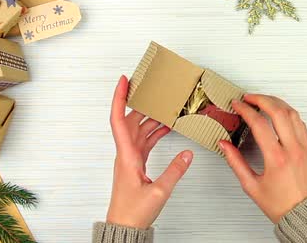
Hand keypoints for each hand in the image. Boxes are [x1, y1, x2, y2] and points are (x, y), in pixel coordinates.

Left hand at [107, 76, 192, 228]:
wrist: (124, 226)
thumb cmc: (133, 212)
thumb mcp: (159, 191)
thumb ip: (175, 171)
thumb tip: (187, 154)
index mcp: (127, 155)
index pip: (119, 119)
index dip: (120, 98)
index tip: (124, 81)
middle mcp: (126, 153)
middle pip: (130, 120)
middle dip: (141, 102)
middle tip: (151, 88)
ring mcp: (130, 158)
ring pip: (139, 130)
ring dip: (150, 117)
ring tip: (164, 106)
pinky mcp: (136, 164)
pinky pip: (144, 141)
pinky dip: (154, 132)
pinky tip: (164, 128)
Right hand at [219, 94, 306, 223]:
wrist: (303, 214)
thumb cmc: (280, 204)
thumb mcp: (251, 185)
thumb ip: (235, 162)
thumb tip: (224, 145)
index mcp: (276, 159)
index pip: (259, 124)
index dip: (246, 110)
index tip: (238, 105)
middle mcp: (292, 150)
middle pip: (278, 111)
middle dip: (261, 99)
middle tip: (249, 97)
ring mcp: (304, 147)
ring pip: (292, 114)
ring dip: (277, 103)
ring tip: (264, 101)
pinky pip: (301, 123)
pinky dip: (289, 113)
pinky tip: (280, 113)